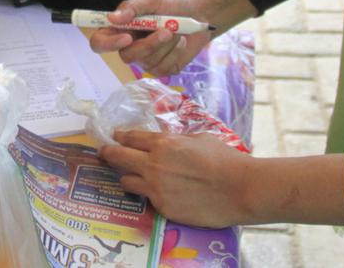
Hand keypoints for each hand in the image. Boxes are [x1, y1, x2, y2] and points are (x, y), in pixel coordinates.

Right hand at [88, 0, 257, 75]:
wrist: (200, 14)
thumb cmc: (173, 4)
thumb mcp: (153, 0)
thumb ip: (132, 7)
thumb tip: (112, 17)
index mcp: (120, 29)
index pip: (100, 42)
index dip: (107, 44)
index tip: (127, 37)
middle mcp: (129, 46)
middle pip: (126, 56)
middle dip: (148, 44)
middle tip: (166, 30)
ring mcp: (146, 60)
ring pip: (148, 61)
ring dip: (166, 45)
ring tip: (177, 29)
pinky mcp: (163, 68)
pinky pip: (163, 67)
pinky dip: (175, 52)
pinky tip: (181, 42)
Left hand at [100, 131, 251, 227]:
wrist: (240, 189)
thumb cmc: (224, 159)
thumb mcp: (198, 139)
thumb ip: (176, 140)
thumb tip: (167, 142)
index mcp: (163, 143)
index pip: (130, 137)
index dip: (119, 136)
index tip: (114, 136)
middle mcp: (153, 164)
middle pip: (117, 157)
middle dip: (107, 153)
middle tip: (103, 153)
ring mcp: (155, 188)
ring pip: (125, 181)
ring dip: (126, 176)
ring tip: (129, 176)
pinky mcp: (162, 208)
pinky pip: (146, 199)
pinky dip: (148, 194)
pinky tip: (155, 192)